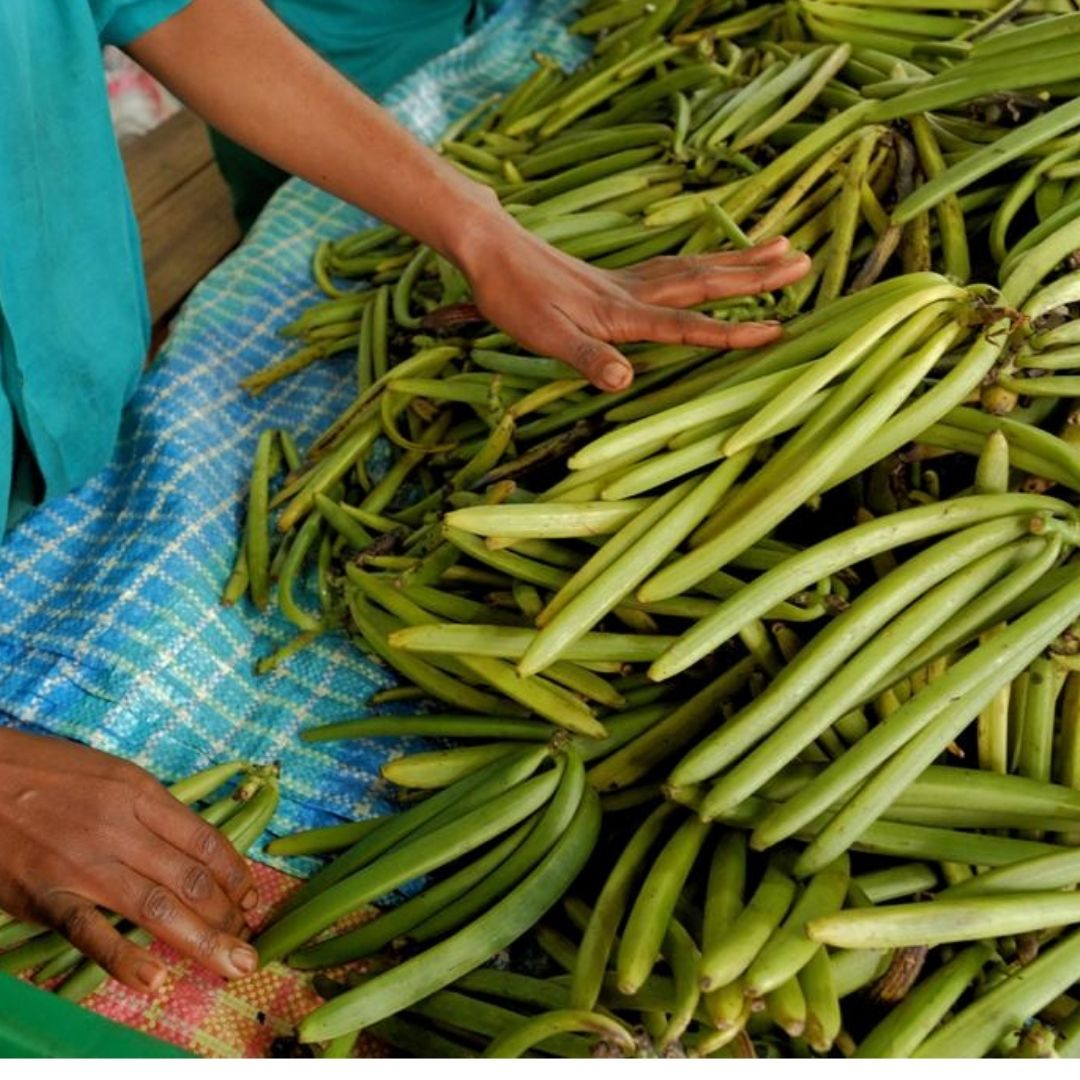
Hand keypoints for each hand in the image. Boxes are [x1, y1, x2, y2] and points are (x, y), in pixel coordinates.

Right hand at [0, 730, 258, 992]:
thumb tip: (192, 843)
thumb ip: (149, 809)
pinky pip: (91, 932)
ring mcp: (83, 864)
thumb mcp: (109, 775)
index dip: (237, 876)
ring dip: (203, 940)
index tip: (251, 899)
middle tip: (247, 945)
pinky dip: (124, 959)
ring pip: (158, 908)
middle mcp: (120, 828)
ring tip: (232, 964)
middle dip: (228, 916)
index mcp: (140, 794)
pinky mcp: (45, 895)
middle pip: (191, 880)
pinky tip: (156, 979)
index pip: (206, 842)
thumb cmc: (44, 772)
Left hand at [455, 206, 811, 391]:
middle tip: (805, 261)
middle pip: (705, 281)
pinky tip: (714, 261)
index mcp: (621, 313)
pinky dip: (705, 260)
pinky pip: (675, 265)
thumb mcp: (542, 337)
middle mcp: (633, 291)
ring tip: (780, 247)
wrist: (490, 249)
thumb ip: (585, 359)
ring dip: (739, 260)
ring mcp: (627, 279)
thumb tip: (624, 381)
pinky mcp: (616, 275)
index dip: (729, 331)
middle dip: (756, 276)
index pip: (686, 325)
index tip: (775, 330)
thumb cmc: (513, 298)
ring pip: (695, 267)